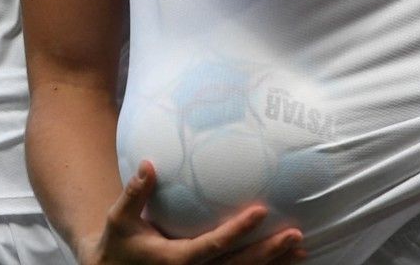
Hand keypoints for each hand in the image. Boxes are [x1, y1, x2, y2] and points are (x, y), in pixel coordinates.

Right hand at [78, 161, 303, 264]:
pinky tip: (286, 260)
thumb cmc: (118, 244)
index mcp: (177, 260)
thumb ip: (135, 193)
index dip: (238, 231)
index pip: (214, 245)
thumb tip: (149, 163)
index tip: (260, 211)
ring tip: (301, 247)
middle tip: (296, 234)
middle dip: (269, 252)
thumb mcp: (120, 219)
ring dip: (274, 263)